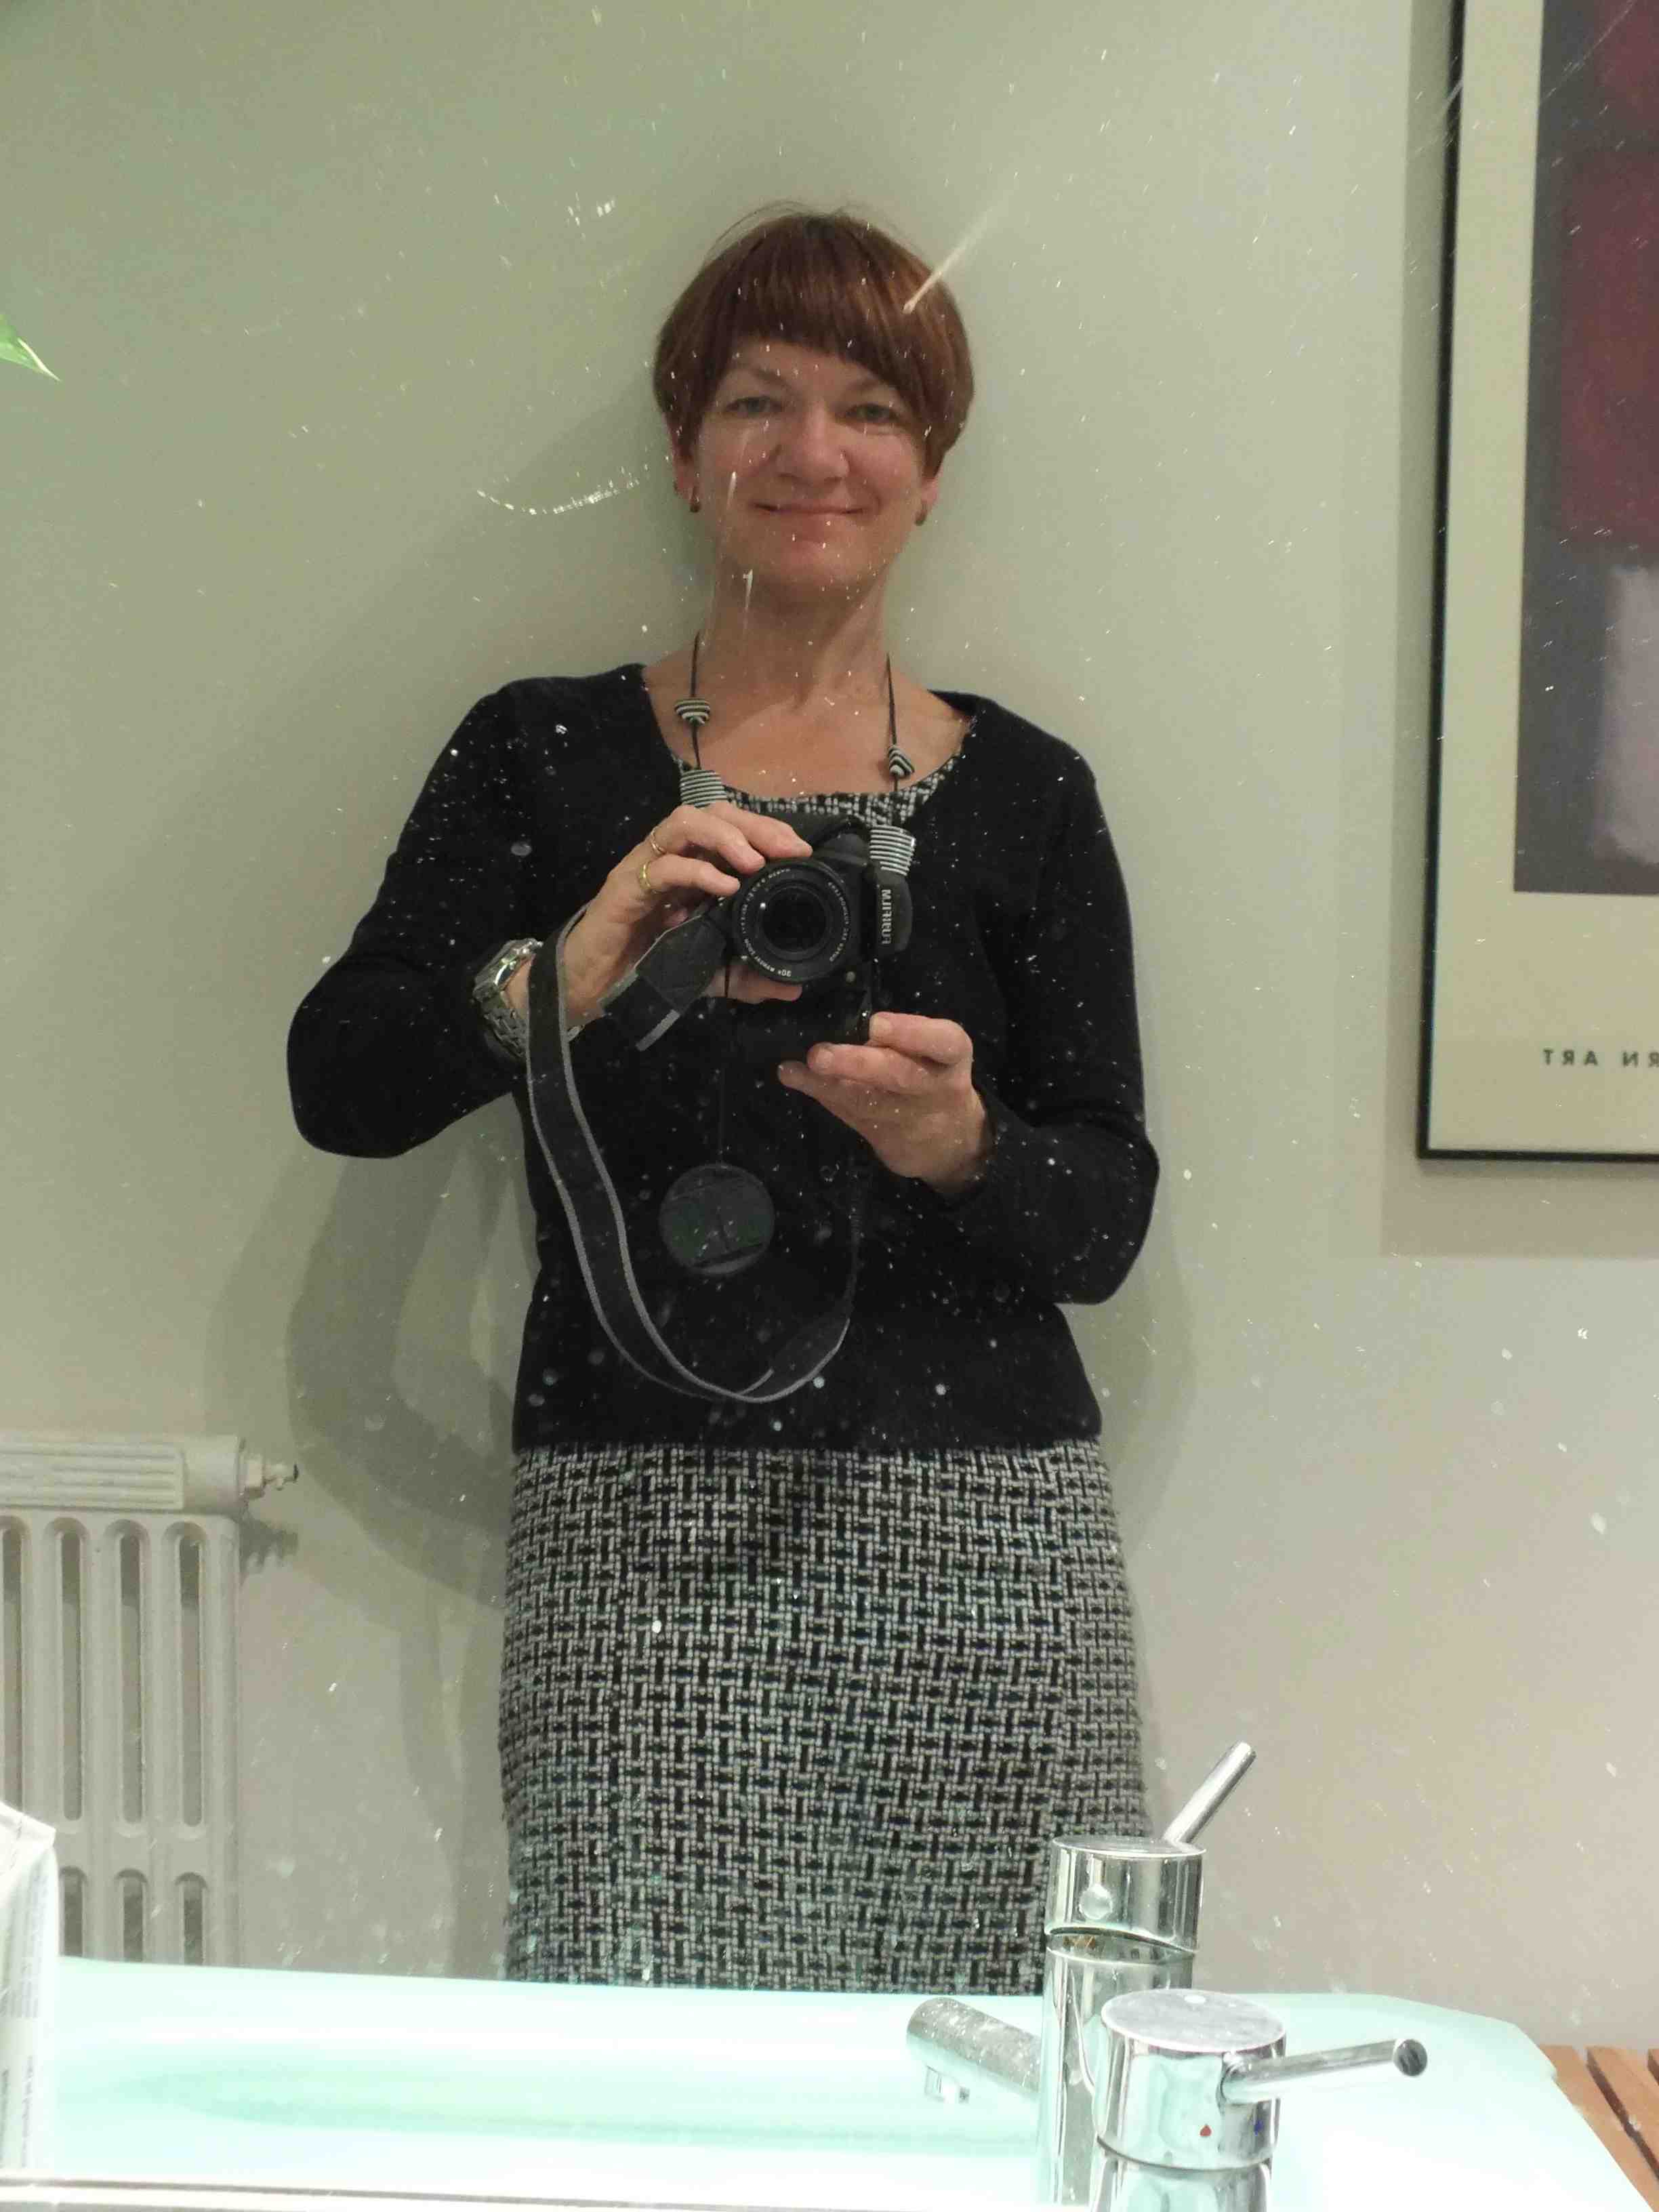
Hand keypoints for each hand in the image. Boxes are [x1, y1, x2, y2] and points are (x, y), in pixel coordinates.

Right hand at [507, 803, 814, 1023]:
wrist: (592, 989)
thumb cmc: (645, 969)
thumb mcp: (707, 974)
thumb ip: (746, 977)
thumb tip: (792, 987)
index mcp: (693, 868)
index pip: (733, 828)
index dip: (768, 831)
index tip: (801, 854)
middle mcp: (671, 858)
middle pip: (714, 813)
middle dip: (755, 826)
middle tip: (787, 851)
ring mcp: (646, 866)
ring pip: (685, 823)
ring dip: (725, 835)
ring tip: (754, 863)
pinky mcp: (625, 885)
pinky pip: (662, 865)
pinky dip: (696, 870)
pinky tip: (724, 887)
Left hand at [777, 1011, 992, 1192]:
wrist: (950, 1136)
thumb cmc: (931, 1070)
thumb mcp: (930, 1049)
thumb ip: (896, 1037)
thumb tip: (844, 1020)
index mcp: (951, 1054)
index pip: (941, 1042)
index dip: (910, 1033)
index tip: (875, 1024)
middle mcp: (934, 1086)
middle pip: (899, 1075)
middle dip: (857, 1064)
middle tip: (820, 1055)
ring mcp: (909, 1116)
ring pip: (867, 1101)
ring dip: (827, 1085)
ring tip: (797, 1070)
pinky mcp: (886, 1137)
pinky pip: (850, 1113)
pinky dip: (821, 1094)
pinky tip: (794, 1077)